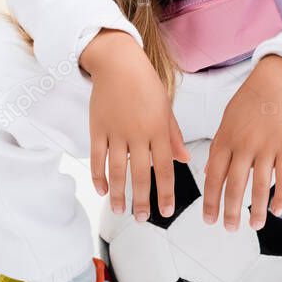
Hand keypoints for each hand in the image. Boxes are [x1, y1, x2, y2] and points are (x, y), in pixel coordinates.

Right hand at [83, 29, 190, 220]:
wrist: (119, 62)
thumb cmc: (146, 84)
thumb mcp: (166, 108)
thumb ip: (174, 136)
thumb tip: (185, 161)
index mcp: (159, 129)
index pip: (164, 168)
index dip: (165, 193)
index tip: (166, 212)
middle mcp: (139, 133)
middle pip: (140, 174)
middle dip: (142, 200)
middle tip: (143, 219)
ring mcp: (116, 131)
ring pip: (117, 170)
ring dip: (119, 194)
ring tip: (119, 211)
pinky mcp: (98, 128)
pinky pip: (97, 158)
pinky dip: (99, 175)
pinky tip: (103, 190)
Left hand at [202, 54, 281, 231]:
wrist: (276, 80)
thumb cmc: (250, 101)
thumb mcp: (227, 121)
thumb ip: (219, 148)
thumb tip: (209, 175)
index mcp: (225, 139)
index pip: (213, 177)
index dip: (210, 201)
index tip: (208, 219)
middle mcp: (243, 145)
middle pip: (234, 185)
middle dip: (229, 211)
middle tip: (228, 228)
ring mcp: (266, 147)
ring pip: (259, 186)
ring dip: (255, 210)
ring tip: (253, 225)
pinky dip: (280, 196)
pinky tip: (276, 210)